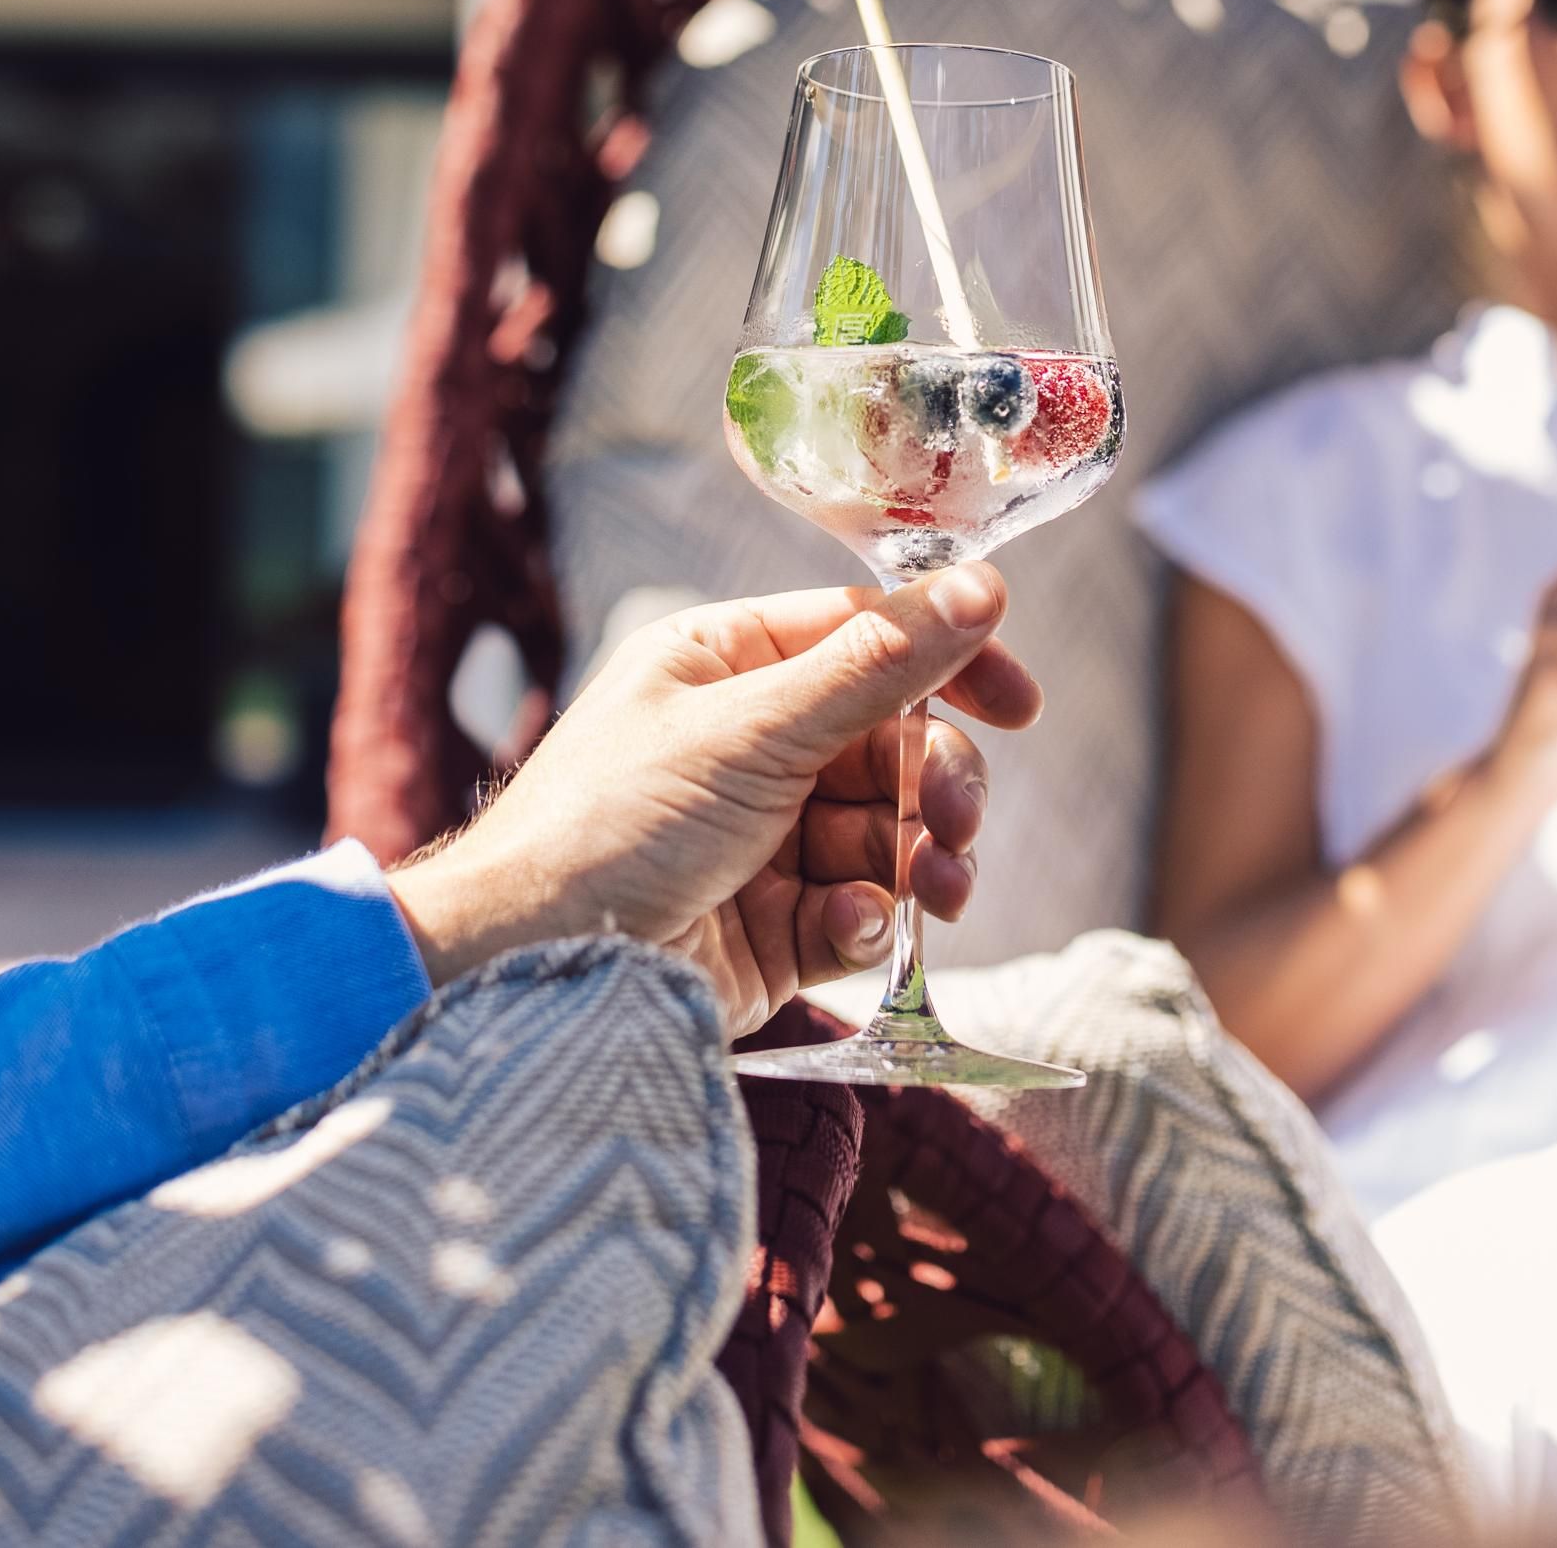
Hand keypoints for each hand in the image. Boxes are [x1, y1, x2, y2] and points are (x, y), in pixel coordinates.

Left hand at [384, 567, 1040, 1034]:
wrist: (535, 968)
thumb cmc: (611, 823)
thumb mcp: (751, 730)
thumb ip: (876, 667)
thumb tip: (983, 588)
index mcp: (724, 666)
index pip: (865, 639)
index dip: (950, 665)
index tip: (1021, 706)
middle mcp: (747, 743)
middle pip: (892, 744)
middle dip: (937, 784)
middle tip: (956, 822)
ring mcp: (761, 839)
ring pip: (888, 834)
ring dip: (921, 860)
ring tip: (934, 890)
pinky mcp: (772, 929)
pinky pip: (858, 911)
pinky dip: (869, 921)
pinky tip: (850, 931)